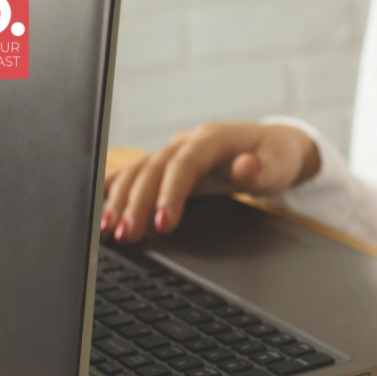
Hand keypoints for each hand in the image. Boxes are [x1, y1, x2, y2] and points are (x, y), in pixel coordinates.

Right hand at [101, 122, 319, 244]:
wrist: (274, 147)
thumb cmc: (278, 158)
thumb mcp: (280, 166)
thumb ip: (264, 170)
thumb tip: (246, 166)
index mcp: (213, 138)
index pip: (183, 164)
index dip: (170, 192)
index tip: (164, 224)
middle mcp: (187, 142)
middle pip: (153, 169)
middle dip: (136, 203)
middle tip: (125, 236)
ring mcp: (174, 151)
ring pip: (139, 171)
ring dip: (120, 200)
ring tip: (107, 231)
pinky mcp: (168, 165)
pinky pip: (136, 173)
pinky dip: (115, 188)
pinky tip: (96, 205)